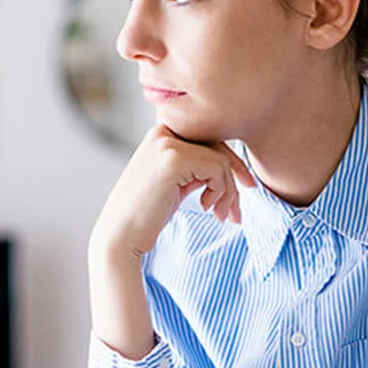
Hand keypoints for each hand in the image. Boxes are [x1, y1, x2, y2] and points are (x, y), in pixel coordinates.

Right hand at [90, 125, 256, 262]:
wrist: (121, 236)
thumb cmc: (148, 215)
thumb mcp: (177, 182)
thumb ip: (197, 167)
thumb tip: (235, 165)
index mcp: (162, 133)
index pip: (210, 140)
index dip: (232, 164)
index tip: (246, 187)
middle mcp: (163, 131)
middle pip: (218, 147)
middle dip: (235, 179)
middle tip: (236, 211)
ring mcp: (167, 143)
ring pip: (222, 160)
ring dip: (229, 192)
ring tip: (221, 215)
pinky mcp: (174, 159)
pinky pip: (218, 169)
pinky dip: (220, 192)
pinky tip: (205, 207)